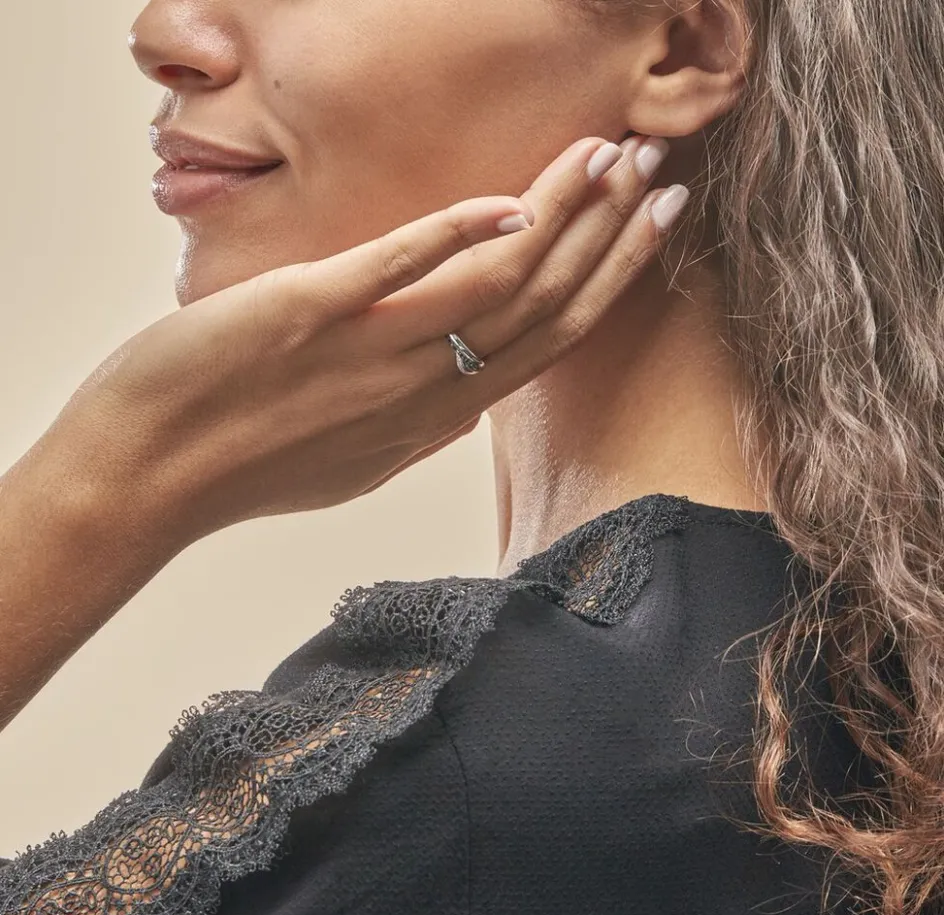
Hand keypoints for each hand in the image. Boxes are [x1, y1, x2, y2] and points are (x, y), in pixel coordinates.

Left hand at [44, 135, 683, 544]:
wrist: (150, 478)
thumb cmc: (251, 467)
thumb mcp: (359, 458)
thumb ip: (417, 421)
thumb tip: (462, 394)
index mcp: (437, 419)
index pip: (546, 343)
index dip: (608, 283)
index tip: (650, 230)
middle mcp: (423, 390)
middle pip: (541, 308)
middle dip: (611, 239)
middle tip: (659, 176)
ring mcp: (371, 352)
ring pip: (493, 282)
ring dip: (560, 215)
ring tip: (605, 158)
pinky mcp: (310, 315)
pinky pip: (399, 267)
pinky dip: (459, 229)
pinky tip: (509, 196)